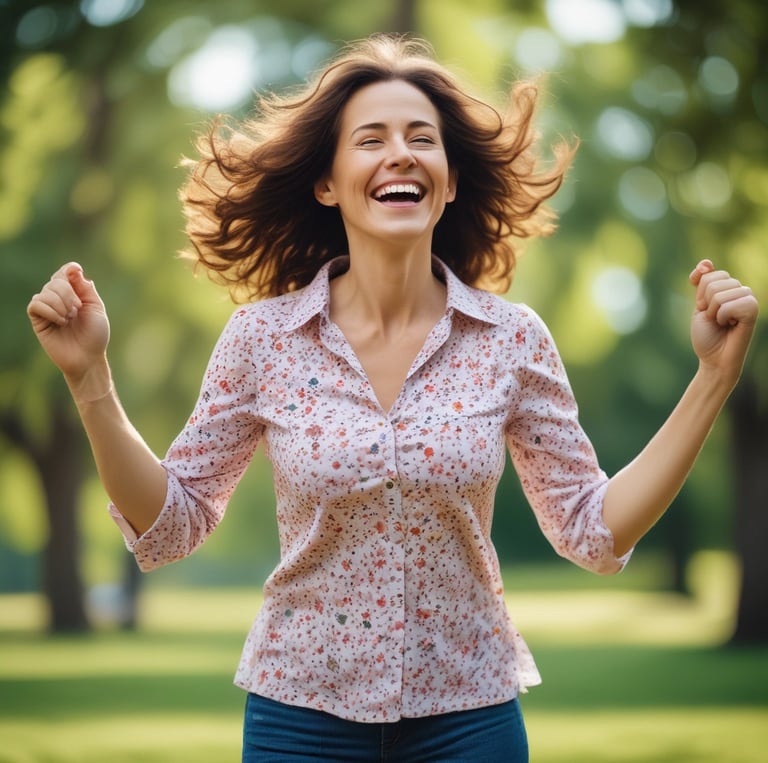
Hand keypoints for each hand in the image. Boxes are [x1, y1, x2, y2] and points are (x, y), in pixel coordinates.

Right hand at [27, 262, 109, 383]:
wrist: (88, 358)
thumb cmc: (95, 336)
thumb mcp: (96, 309)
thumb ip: (86, 290)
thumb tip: (74, 270)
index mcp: (74, 295)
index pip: (65, 273)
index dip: (69, 269)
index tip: (76, 270)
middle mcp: (59, 299)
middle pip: (56, 280)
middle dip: (68, 293)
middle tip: (77, 310)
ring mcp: (47, 309)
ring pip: (45, 291)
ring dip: (60, 303)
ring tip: (69, 318)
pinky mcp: (38, 320)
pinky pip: (35, 304)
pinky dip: (49, 309)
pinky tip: (60, 321)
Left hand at [689, 259, 758, 383]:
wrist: (713, 359)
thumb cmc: (707, 335)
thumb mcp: (699, 306)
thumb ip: (701, 283)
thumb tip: (705, 262)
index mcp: (728, 287)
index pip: (709, 274)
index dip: (700, 293)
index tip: (703, 307)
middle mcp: (741, 290)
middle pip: (714, 282)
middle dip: (706, 304)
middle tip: (713, 319)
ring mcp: (749, 299)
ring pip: (721, 293)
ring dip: (714, 312)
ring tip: (721, 323)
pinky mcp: (753, 310)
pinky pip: (733, 303)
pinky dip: (724, 316)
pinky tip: (730, 325)